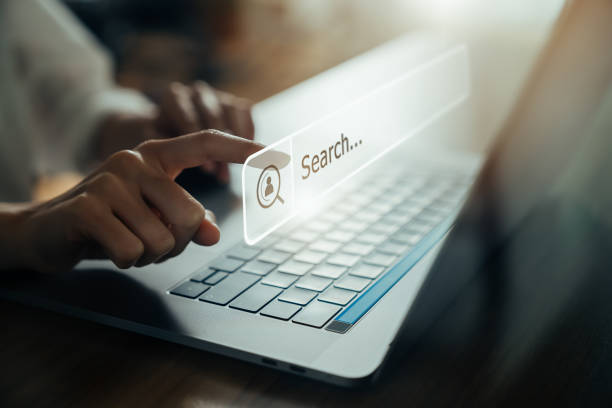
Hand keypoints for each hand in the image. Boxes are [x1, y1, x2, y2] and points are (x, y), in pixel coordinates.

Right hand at [12, 130, 262, 272]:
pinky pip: (134, 250)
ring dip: (149, 254)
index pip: (205, 144)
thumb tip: (215, 233)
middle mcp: (135, 160)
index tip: (275, 154)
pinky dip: (127, 259)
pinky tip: (108, 247)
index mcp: (157, 156)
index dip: (240, 148)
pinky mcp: (89, 206)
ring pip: (163, 239)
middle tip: (149, 240)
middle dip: (177, 242)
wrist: (50, 229)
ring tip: (125, 240)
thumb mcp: (155, 218)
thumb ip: (188, 220)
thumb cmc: (114, 220)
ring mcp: (110, 180)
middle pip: (192, 215)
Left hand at [156, 81, 254, 182]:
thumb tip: (167, 148)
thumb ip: (158, 141)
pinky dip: (248, 131)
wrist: (173, 126)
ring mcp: (217, 96)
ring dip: (236, 140)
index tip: (207, 169)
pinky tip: (248, 154)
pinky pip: (245, 111)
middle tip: (222, 172)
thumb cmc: (163, 137)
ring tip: (236, 166)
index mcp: (174, 98)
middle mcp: (197, 93)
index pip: (188, 117)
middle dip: (219, 146)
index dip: (201, 146)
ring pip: (232, 110)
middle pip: (213, 114)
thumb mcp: (154, 139)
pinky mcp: (233, 103)